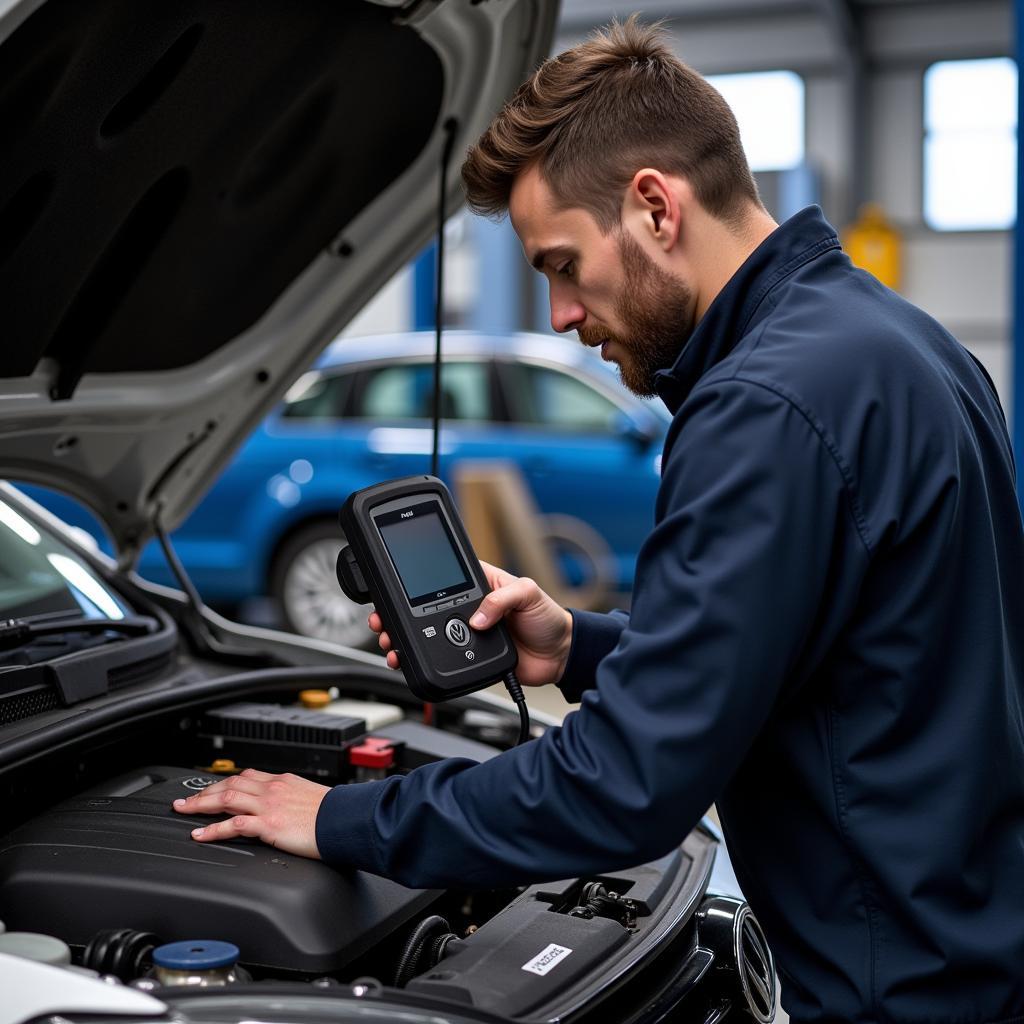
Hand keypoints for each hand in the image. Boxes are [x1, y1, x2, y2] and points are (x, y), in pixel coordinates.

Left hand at [172, 769, 327, 857]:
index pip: (247, 776)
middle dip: (205, 791)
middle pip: (230, 784)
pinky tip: (199, 835)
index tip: (212, 789)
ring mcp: (269, 805)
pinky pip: (233, 825)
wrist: (347, 820)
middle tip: (186, 800)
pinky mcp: (269, 824)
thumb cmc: (335, 813)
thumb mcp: (311, 798)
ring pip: (226, 798)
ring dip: (201, 804)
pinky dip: (213, 830)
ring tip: (184, 812)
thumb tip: (288, 810)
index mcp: (283, 781)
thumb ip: (294, 800)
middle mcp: (273, 789)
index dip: (224, 783)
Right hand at [368, 562, 573, 686]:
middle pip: (424, 607)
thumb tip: (476, 616)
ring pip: (427, 634)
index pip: (441, 576)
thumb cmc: (548, 617)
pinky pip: (441, 658)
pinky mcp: (469, 656)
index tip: (396, 585)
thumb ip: (502, 599)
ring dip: (403, 638)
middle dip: (398, 612)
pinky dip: (421, 660)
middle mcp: (469, 608)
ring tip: (389, 641)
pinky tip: (406, 660)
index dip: (417, 580)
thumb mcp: (529, 593)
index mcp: (480, 584)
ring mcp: (467, 633)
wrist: (559, 655)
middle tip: (382, 619)